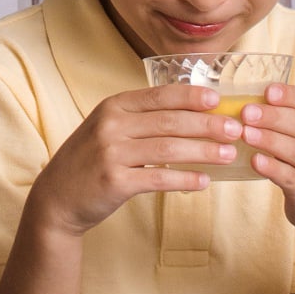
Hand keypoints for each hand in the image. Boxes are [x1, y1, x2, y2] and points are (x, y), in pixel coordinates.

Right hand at [29, 83, 244, 237]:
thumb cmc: (91, 161)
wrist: (57, 197)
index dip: (192, 96)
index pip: (160, 95)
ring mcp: (111, 153)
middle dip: (208, 124)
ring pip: (169, 149)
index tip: (219, 100)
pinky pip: (159, 179)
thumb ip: (142, 119)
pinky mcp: (114, 181)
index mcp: (113, 105)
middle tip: (236, 130)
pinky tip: (204, 182)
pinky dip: (185, 180)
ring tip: (229, 155)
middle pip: (170, 121)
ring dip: (204, 151)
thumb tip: (193, 115)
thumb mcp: (110, 129)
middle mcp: (111, 125)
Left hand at [237, 85, 294, 242]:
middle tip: (246, 112)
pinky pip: (290, 178)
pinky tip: (255, 161)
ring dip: (269, 140)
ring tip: (245, 133)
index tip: (267, 90)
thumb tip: (243, 105)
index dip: (287, 96)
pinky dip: (272, 169)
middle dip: (272, 116)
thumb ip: (283, 127)